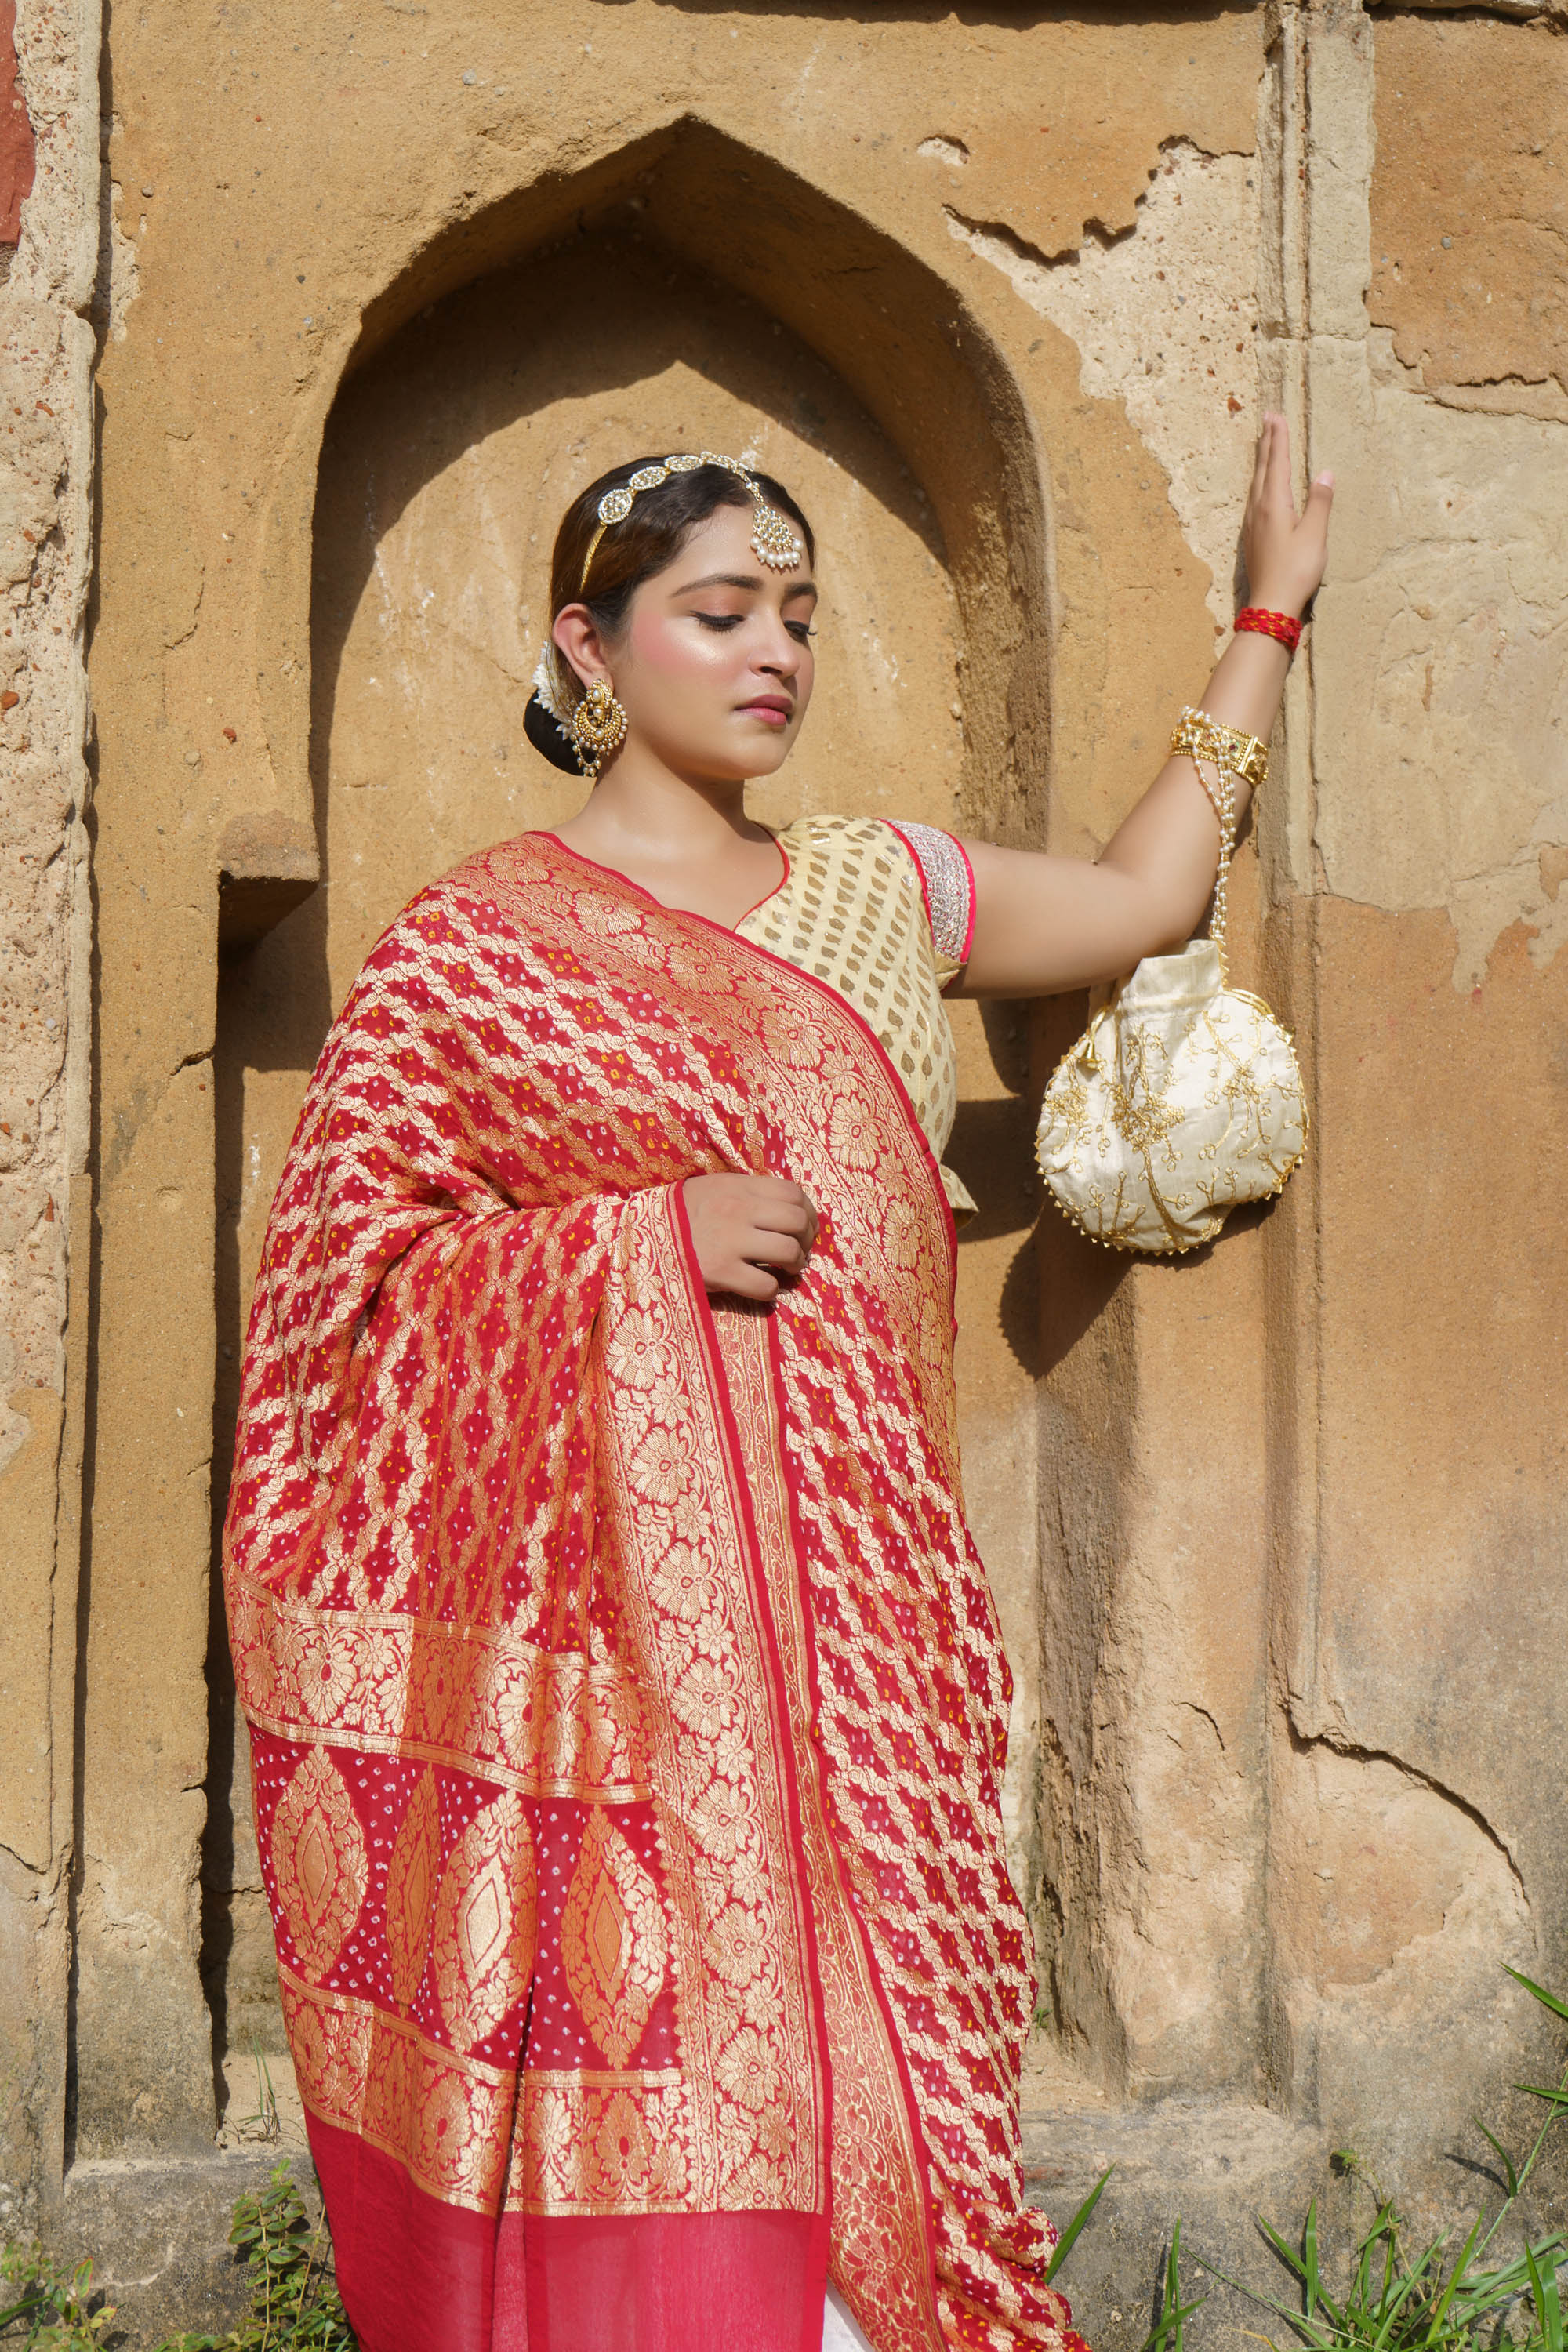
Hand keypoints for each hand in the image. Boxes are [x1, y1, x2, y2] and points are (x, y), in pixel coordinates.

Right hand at [683, 1173, 818, 1300]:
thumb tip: (787, 1207)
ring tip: (788, 1270)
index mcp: (738, 1186)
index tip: (807, 1227)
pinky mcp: (720, 1272)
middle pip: (796, 1221)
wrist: (641, 1235)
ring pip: (787, 1251)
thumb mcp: (713, 1188)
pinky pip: (765, 1285)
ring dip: (795, 1265)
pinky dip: (771, 1291)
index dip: (809, 1212)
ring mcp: (730, 1241)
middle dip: (806, 1240)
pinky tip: (764, 1288)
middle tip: (800, 1251)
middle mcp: (738, 1210)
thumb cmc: (681, 1214)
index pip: (793, 1193)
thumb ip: (748, 1193)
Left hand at [1241, 413, 1333, 619]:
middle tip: (1267, 419)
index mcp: (1274, 505)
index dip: (1278, 439)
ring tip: (1263, 445)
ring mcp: (1252, 525)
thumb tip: (1325, 474)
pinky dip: (1259, 483)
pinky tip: (1260, 488)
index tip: (1277, 416)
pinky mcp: (1252, 538)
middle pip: (1263, 469)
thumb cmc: (1296, 572)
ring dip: (1261, 461)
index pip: (1277, 463)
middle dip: (1267, 443)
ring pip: (1255, 483)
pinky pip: (1254, 499)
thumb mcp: (1314, 536)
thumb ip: (1320, 503)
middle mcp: (1258, 511)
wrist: (1270, 607)